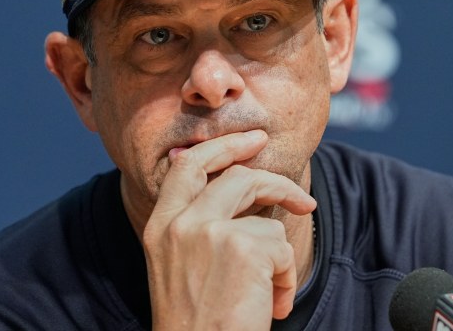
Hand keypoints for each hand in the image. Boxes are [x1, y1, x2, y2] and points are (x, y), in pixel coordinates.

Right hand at [143, 130, 315, 329]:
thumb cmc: (196, 324)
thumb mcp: (181, 267)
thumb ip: (197, 226)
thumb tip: (241, 187)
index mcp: (160, 226)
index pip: (187, 165)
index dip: (220, 146)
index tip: (249, 140)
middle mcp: (179, 222)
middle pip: (233, 173)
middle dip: (266, 170)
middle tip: (291, 182)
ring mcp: (208, 231)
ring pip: (263, 207)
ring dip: (281, 245)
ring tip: (276, 285)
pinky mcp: (241, 248)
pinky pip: (281, 244)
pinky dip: (286, 276)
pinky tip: (273, 307)